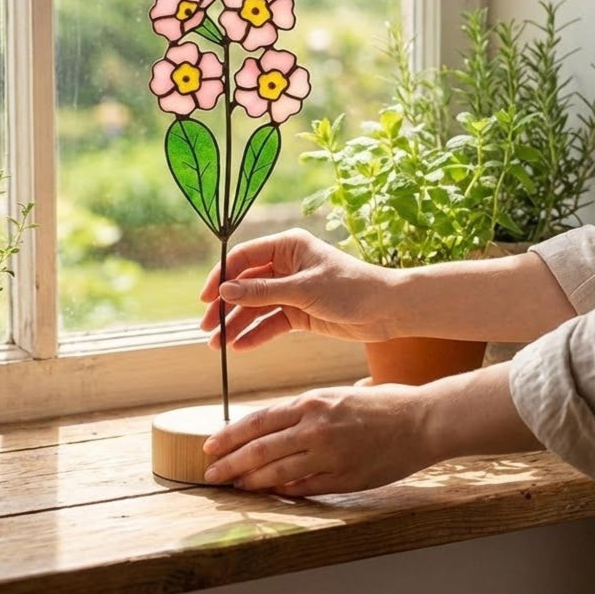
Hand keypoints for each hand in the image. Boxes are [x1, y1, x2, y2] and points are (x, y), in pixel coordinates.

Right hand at [199, 229, 399, 349]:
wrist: (387, 310)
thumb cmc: (351, 288)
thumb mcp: (303, 289)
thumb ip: (263, 292)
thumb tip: (226, 290)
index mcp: (288, 247)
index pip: (244, 257)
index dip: (222, 276)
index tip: (206, 298)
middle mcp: (286, 265)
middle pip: (246, 284)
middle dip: (226, 306)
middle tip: (207, 327)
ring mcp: (292, 290)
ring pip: (256, 307)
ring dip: (237, 324)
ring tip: (217, 345)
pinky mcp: (300, 313)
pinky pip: (271, 323)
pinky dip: (256, 334)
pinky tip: (240, 347)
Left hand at [202, 385, 434, 494]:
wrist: (421, 421)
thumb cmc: (381, 405)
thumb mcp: (336, 397)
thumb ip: (305, 412)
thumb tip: (272, 427)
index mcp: (311, 403)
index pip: (257, 420)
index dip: (229, 435)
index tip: (210, 446)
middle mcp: (315, 428)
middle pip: (259, 448)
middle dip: (230, 462)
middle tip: (210, 473)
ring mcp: (329, 456)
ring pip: (277, 472)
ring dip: (251, 481)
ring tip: (234, 486)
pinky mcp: (344, 479)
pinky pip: (305, 488)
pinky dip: (284, 492)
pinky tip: (269, 495)